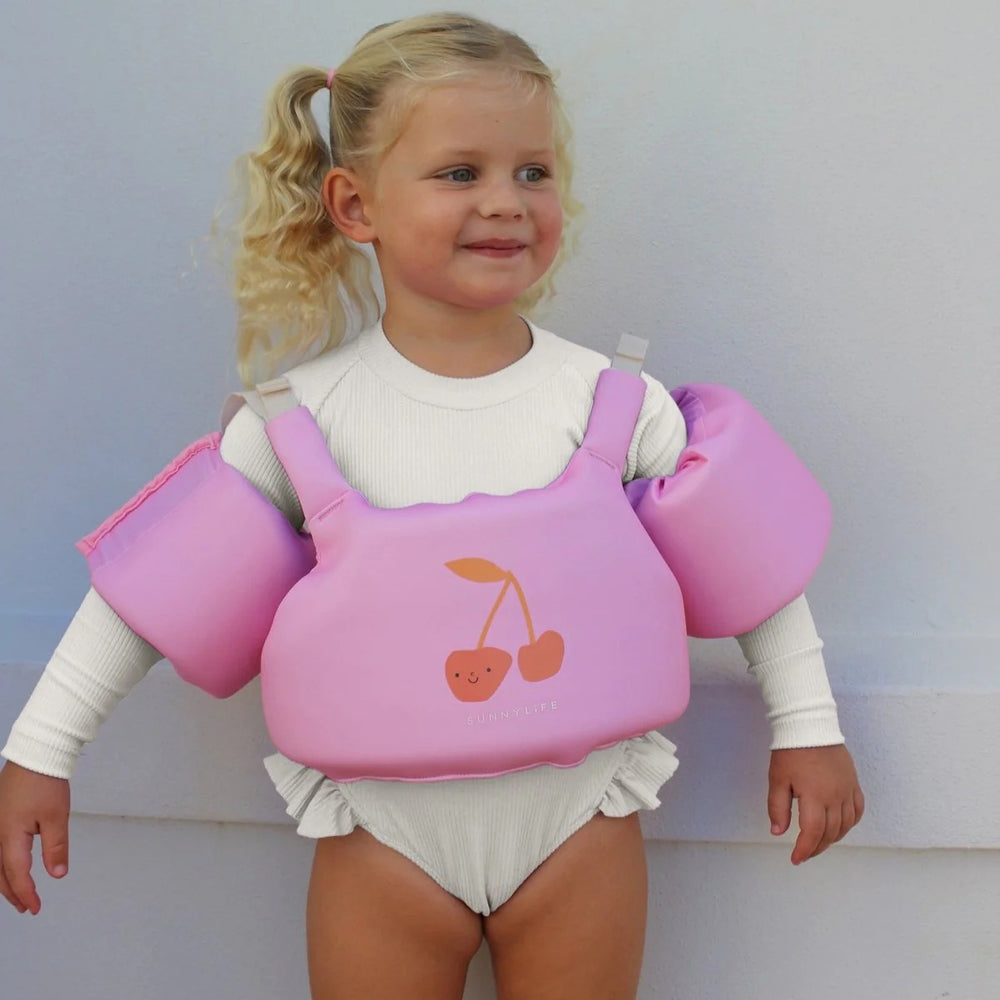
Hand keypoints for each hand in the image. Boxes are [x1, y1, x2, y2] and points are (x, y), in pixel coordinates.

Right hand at [0, 760, 70, 913]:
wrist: (35, 753)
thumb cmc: (46, 782)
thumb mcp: (56, 817)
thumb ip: (56, 847)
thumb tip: (57, 874)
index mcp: (9, 836)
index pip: (16, 875)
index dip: (26, 894)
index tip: (36, 908)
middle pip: (0, 873)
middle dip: (13, 892)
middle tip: (27, 907)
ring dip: (6, 880)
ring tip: (20, 893)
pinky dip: (3, 864)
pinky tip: (11, 866)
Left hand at [767, 744, 863, 864]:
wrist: (810, 726)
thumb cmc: (790, 751)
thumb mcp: (777, 779)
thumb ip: (777, 807)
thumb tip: (778, 832)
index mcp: (815, 796)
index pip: (812, 833)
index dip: (804, 850)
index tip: (795, 859)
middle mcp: (835, 796)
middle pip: (830, 832)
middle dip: (816, 847)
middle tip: (803, 853)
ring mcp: (847, 790)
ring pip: (846, 825)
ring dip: (833, 838)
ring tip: (818, 842)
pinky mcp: (854, 782)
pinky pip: (857, 810)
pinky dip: (849, 823)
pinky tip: (839, 827)